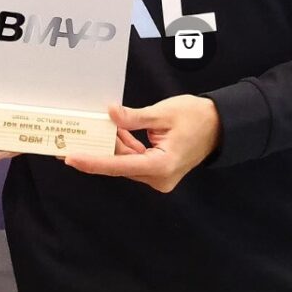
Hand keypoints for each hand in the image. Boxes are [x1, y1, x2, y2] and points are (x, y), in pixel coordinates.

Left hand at [64, 94, 219, 192]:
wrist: (221, 125)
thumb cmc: (197, 117)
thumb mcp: (163, 113)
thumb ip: (133, 117)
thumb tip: (110, 114)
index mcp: (160, 166)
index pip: (118, 165)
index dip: (92, 162)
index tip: (71, 158)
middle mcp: (158, 177)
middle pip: (119, 164)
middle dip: (97, 150)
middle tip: (71, 140)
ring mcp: (159, 177)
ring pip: (125, 162)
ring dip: (111, 146)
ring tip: (93, 129)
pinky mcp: (158, 171)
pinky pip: (134, 160)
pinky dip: (124, 146)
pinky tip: (116, 131)